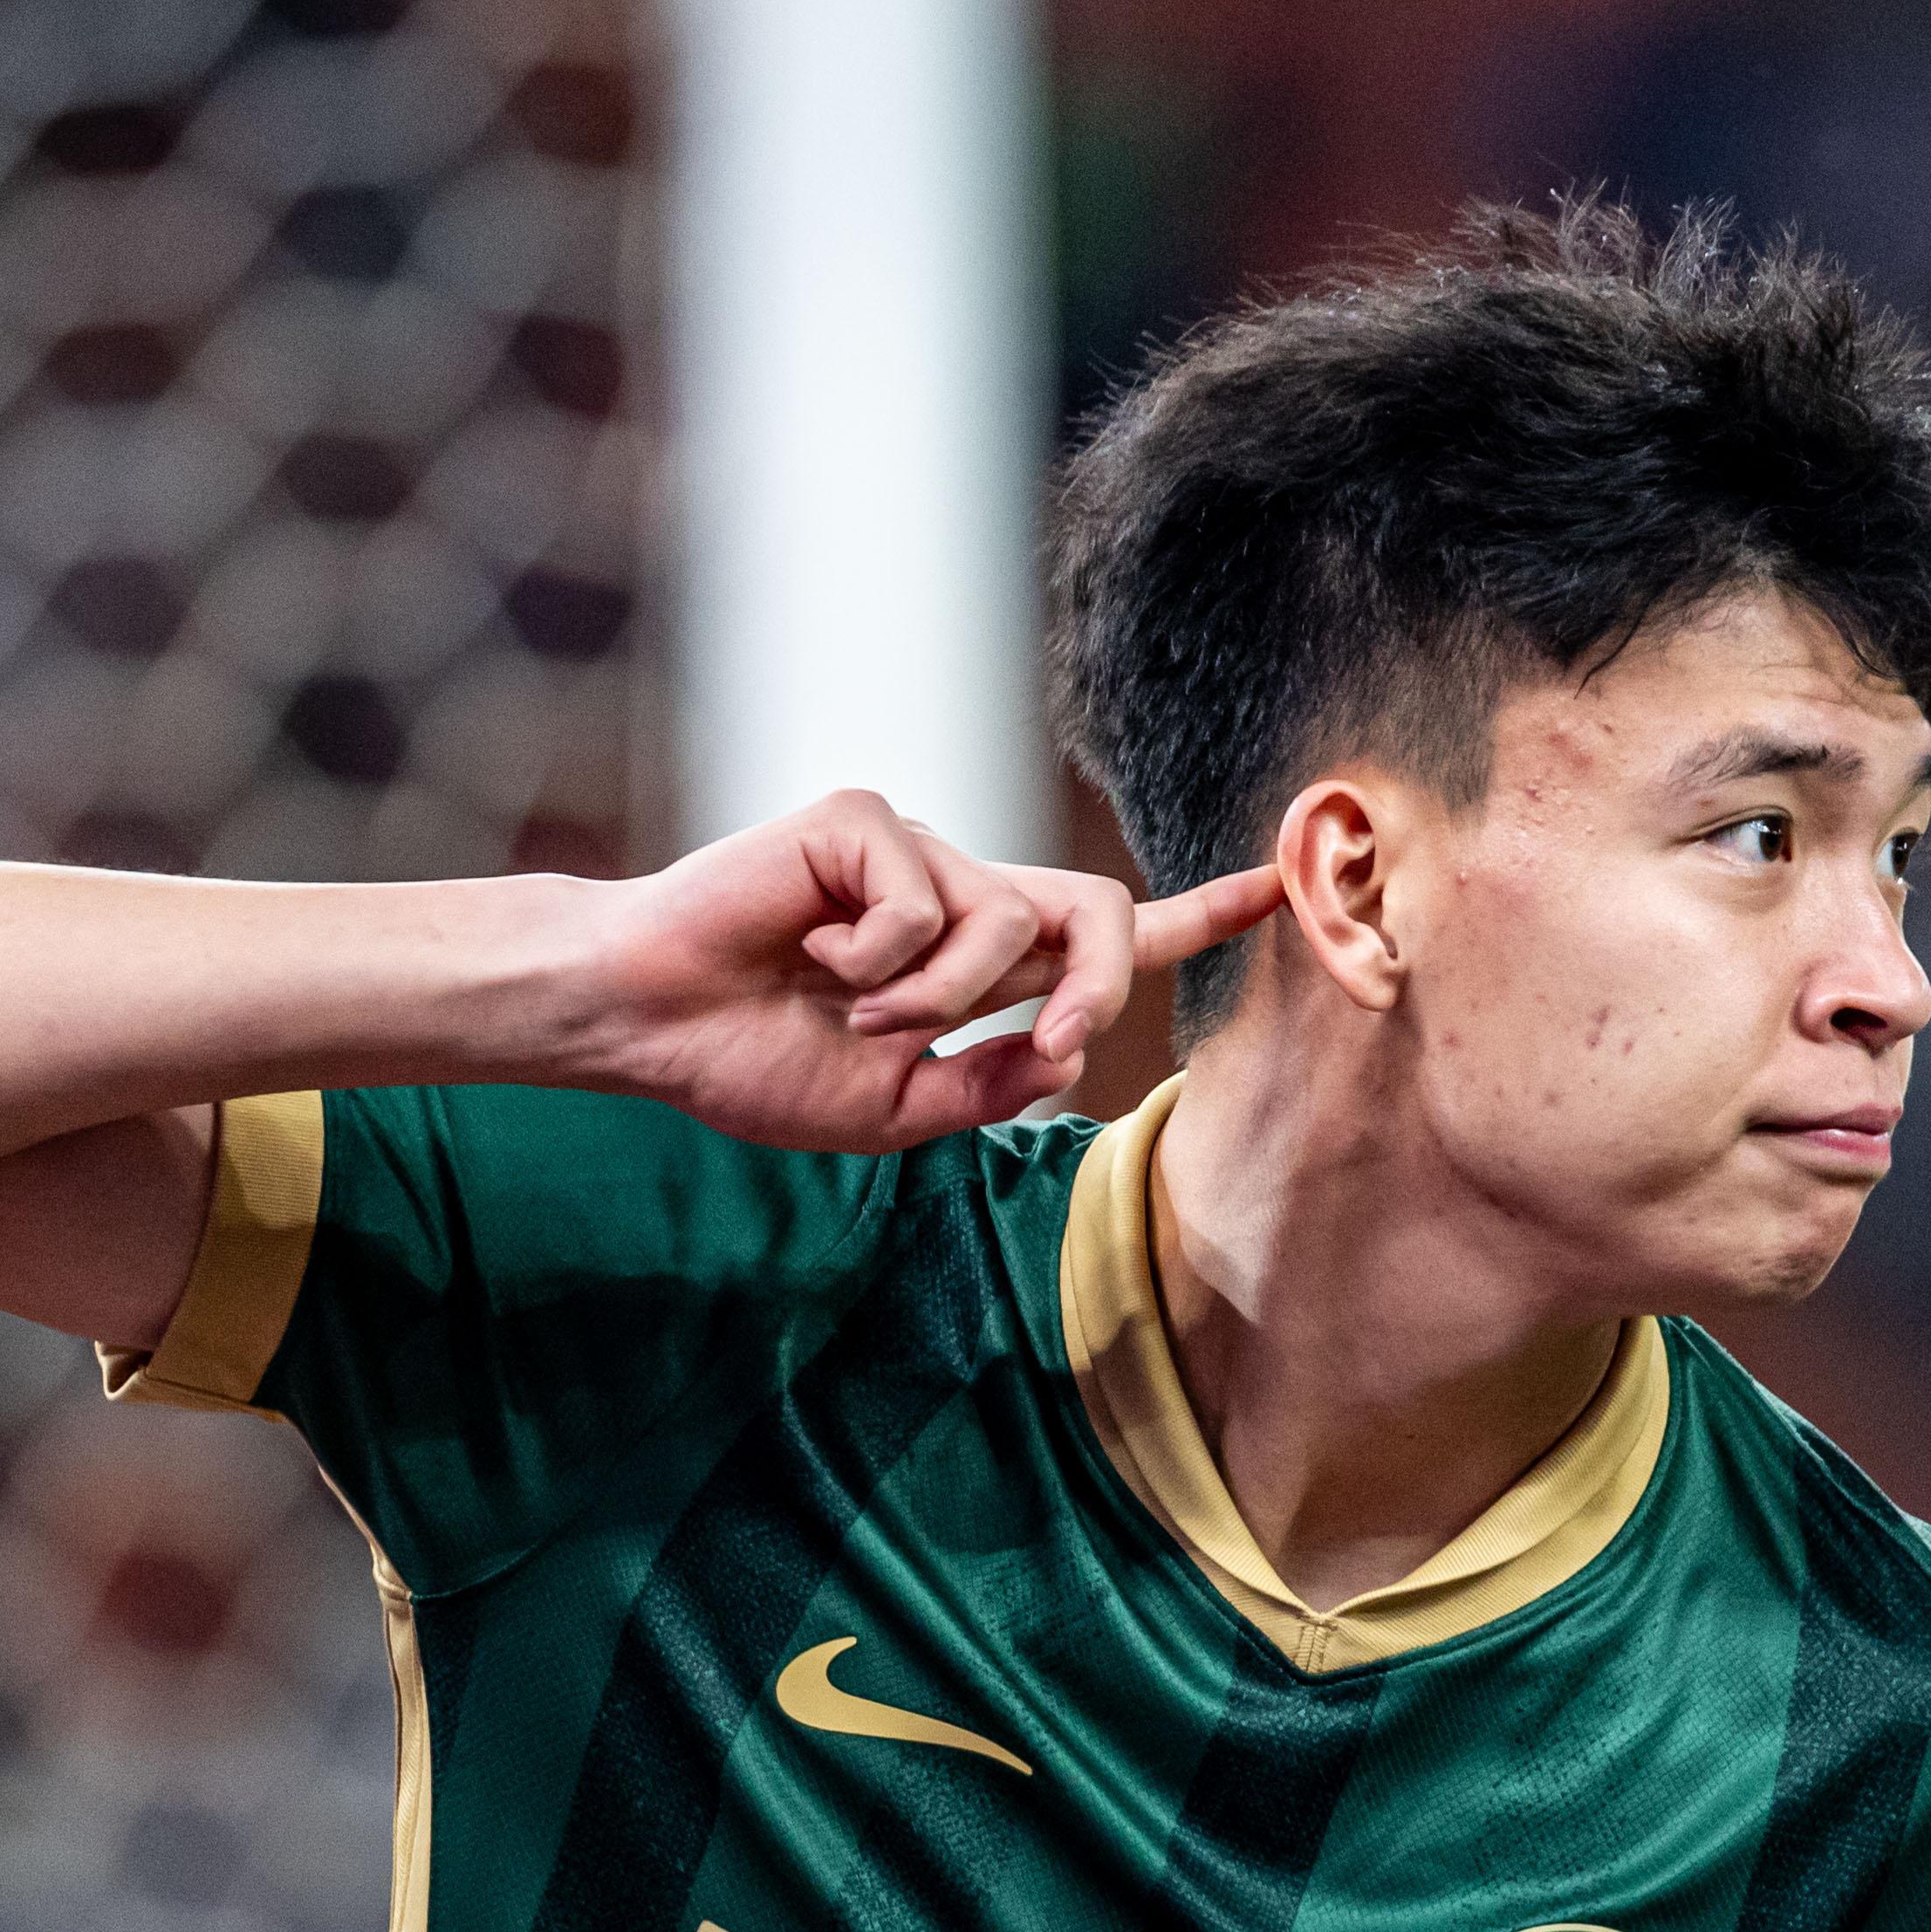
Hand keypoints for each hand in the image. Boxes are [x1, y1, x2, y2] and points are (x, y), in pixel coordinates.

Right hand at [568, 793, 1281, 1151]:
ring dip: (932, 999)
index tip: (1275, 890)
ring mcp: (919, 853)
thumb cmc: (761, 1061)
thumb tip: (1067, 1054)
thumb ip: (988, 1083)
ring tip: (848, 1008)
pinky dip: (876, 957)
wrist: (655, 1027)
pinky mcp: (867, 822)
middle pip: (1099, 911)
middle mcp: (963, 897)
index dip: (1197, 918)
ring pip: (1007, 922)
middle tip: (1033, 1036)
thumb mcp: (898, 1109)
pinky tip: (809, 952)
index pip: (1107, 939)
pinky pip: (928, 901)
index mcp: (980, 965)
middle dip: (1096, 984)